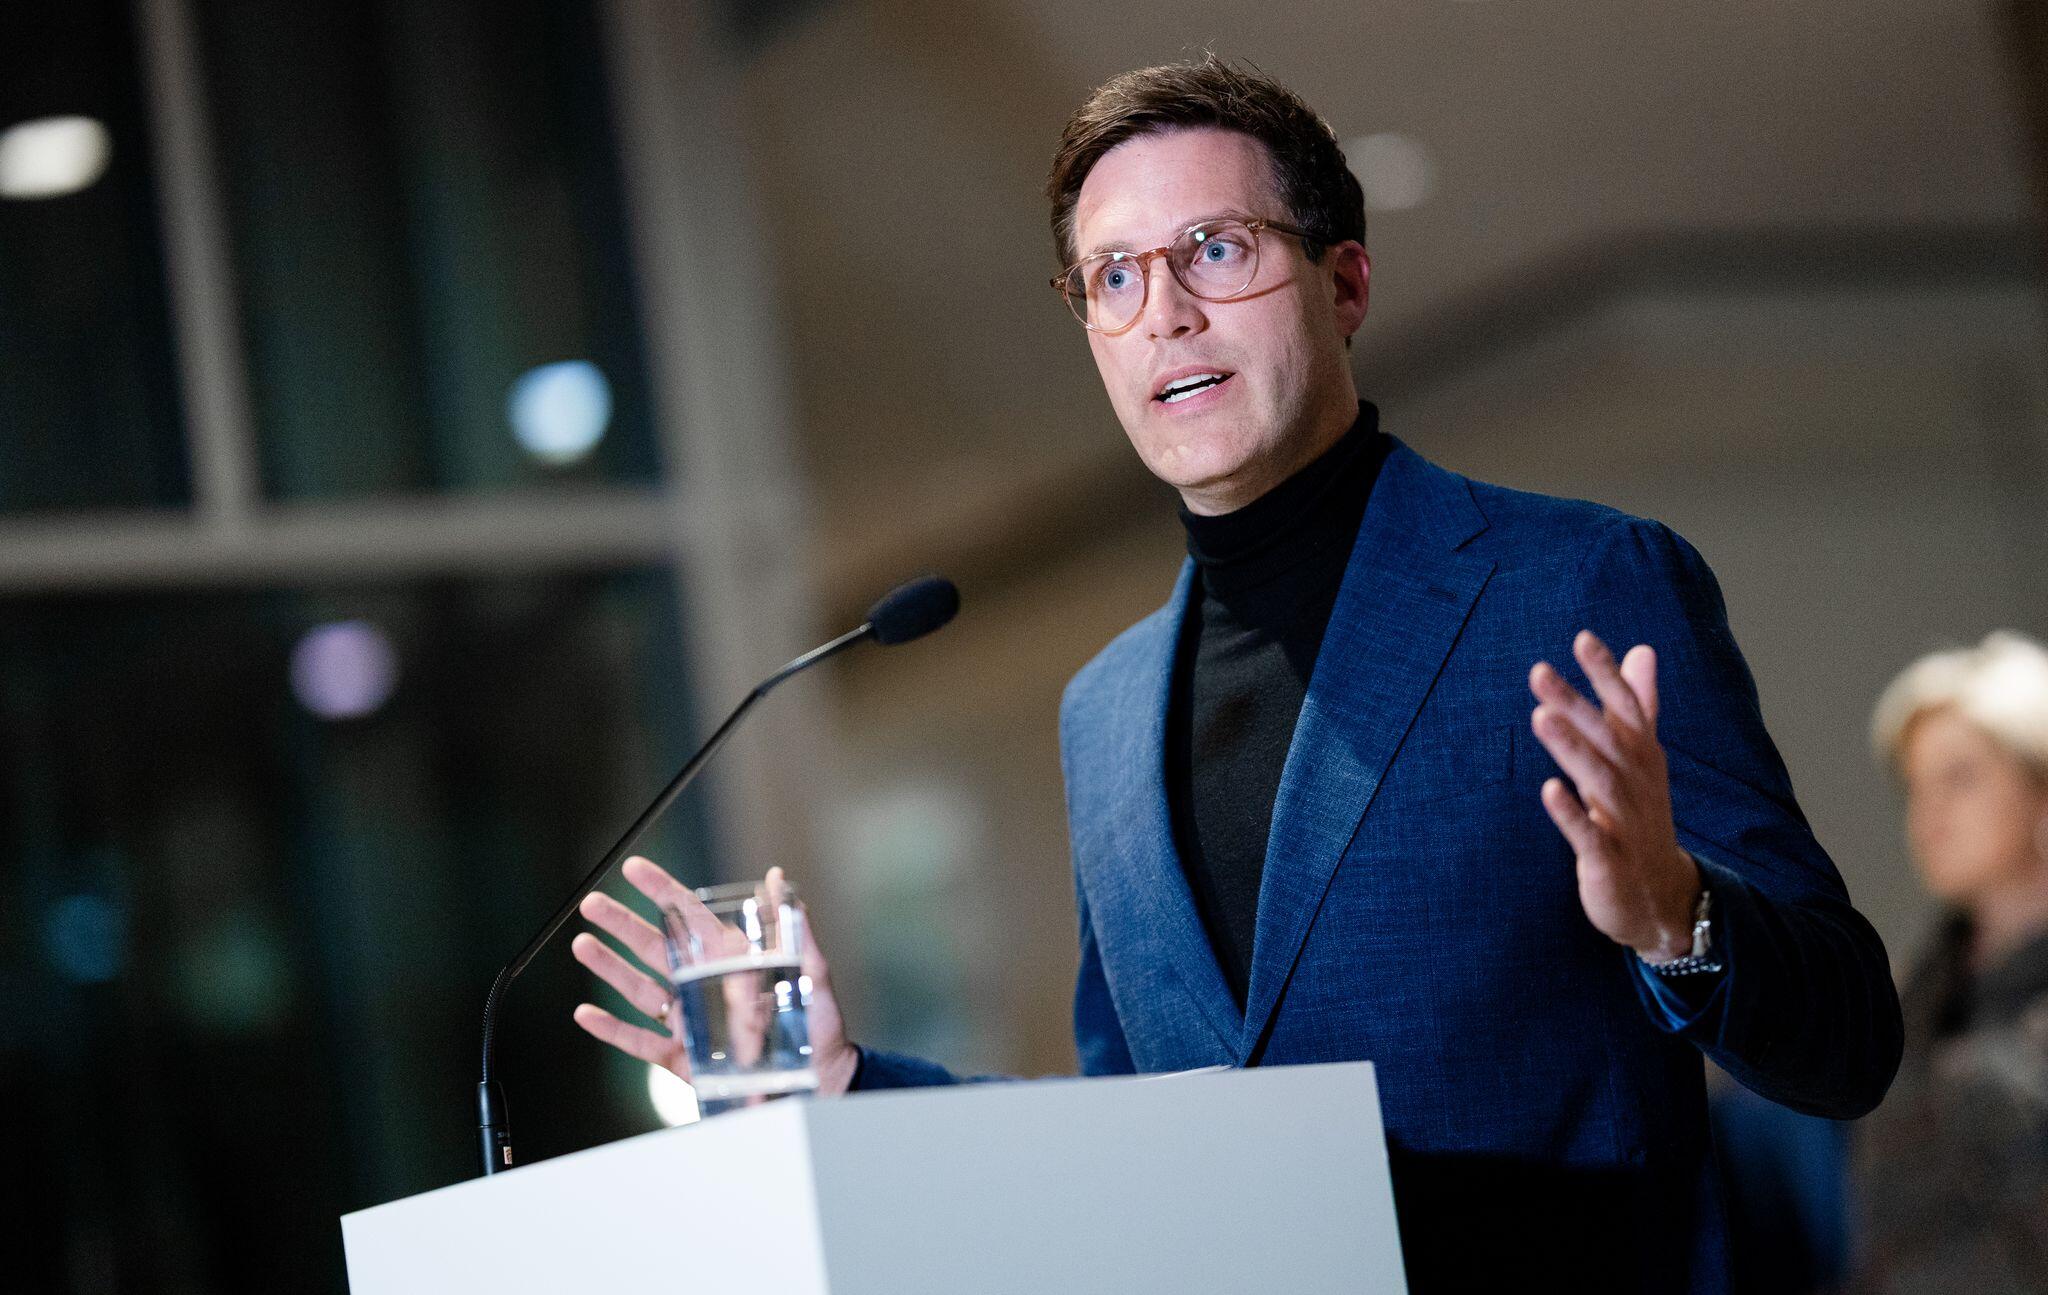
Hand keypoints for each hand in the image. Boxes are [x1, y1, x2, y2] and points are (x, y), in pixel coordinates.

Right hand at [570, 857, 860, 1095]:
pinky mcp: (683, 1056)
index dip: (661, 891)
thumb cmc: (820, 1026)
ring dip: (611, 968)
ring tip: (583, 945)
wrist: (819, 1081)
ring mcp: (690, 1020)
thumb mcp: (812, 972)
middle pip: (655, 948)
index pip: (689, 917)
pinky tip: (586, 1013)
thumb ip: (793, 929)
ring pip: (641, 990)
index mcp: (731, 960)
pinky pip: (640, 1041)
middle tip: (592, 903)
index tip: (634, 868)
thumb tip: (780, 878)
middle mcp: (704, 986)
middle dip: (623, 924)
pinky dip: (613, 1029)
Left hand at [1528, 631, 1700, 961]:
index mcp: (1643, 757)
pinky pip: (1589, 835)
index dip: (1607, 675)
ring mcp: (1625, 822)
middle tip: (1538, 673)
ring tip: (1540, 716)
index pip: (1628, 708)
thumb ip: (1639, 705)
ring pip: (1600, 781)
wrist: (1660, 897)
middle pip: (1607, 739)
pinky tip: (1548, 789)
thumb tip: (1642, 649)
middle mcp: (1637, 784)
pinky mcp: (1608, 860)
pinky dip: (1571, 813)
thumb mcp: (1642, 759)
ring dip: (1571, 750)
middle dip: (1575, 705)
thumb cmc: (1640, 817)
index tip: (1582, 638)